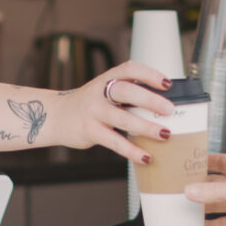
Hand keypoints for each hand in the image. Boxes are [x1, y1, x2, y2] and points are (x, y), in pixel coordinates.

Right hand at [52, 60, 173, 163]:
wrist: (56, 116)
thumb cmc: (90, 105)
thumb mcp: (106, 92)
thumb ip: (128, 96)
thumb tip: (163, 108)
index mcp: (108, 79)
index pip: (129, 69)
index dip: (149, 74)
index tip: (167, 83)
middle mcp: (99, 92)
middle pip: (126, 91)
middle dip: (149, 99)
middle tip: (169, 110)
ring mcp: (93, 111)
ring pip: (122, 118)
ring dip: (146, 127)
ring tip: (165, 134)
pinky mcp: (89, 131)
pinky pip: (114, 141)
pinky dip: (132, 150)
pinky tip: (146, 156)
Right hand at [184, 153, 225, 225]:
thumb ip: (215, 192)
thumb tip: (190, 191)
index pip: (216, 160)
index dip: (200, 160)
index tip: (182, 161)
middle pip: (212, 183)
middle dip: (195, 185)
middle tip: (174, 187)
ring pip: (214, 203)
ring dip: (199, 206)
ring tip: (179, 207)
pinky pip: (220, 222)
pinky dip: (208, 224)